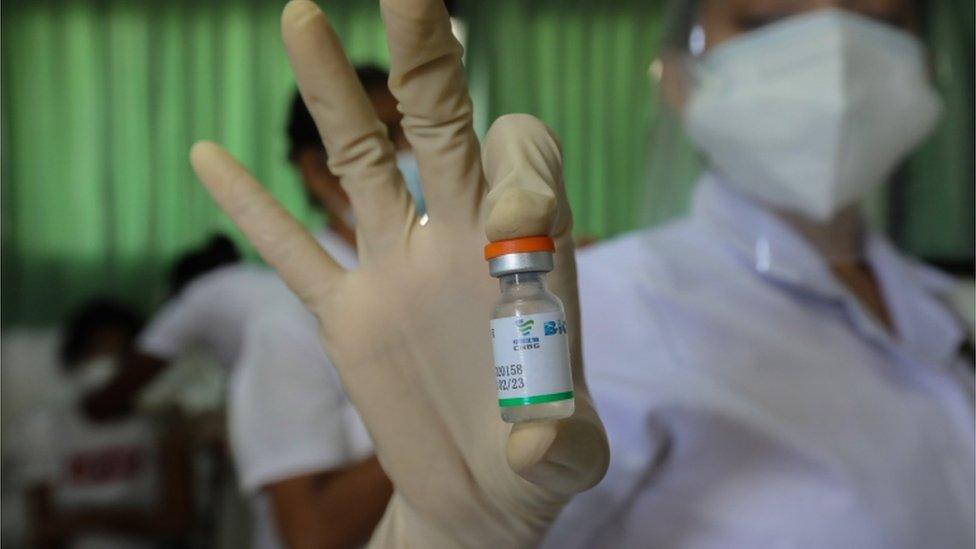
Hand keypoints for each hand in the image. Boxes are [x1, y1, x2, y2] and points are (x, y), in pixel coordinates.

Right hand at [190, 0, 607, 545]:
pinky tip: (207, 155)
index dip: (520, 177)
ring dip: (332, 97)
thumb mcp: (565, 459)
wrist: (482, 490)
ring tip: (300, 17)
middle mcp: (457, 243)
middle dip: (425, 62)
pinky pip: (293, 253)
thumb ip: (561, 442)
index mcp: (525, 257)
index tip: (510, 226)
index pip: (524, 169)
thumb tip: (540, 435)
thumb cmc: (539, 461)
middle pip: (440, 128)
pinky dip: (250, 211)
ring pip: (359, 165)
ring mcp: (396, 270)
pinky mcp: (347, 315)